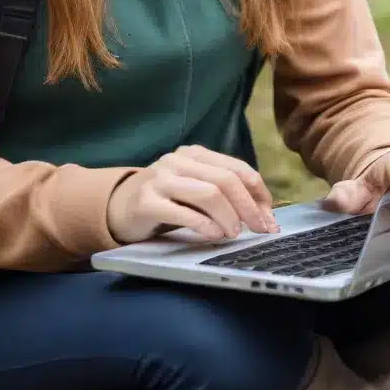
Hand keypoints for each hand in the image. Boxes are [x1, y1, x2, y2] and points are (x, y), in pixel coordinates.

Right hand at [107, 144, 279, 244]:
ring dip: (229, 217)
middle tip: (260, 229)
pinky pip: (183, 212)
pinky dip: (205, 226)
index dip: (258, 193)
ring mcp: (161, 179)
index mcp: (195, 153)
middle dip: (248, 207)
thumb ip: (223, 193)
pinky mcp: (147, 201)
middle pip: (225, 180)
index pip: (236, 168)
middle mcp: (178, 161)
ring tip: (234, 234)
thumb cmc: (167, 200)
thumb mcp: (195, 188)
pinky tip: (214, 235)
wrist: (119, 206)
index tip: (269, 216)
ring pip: (208, 193)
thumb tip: (263, 214)